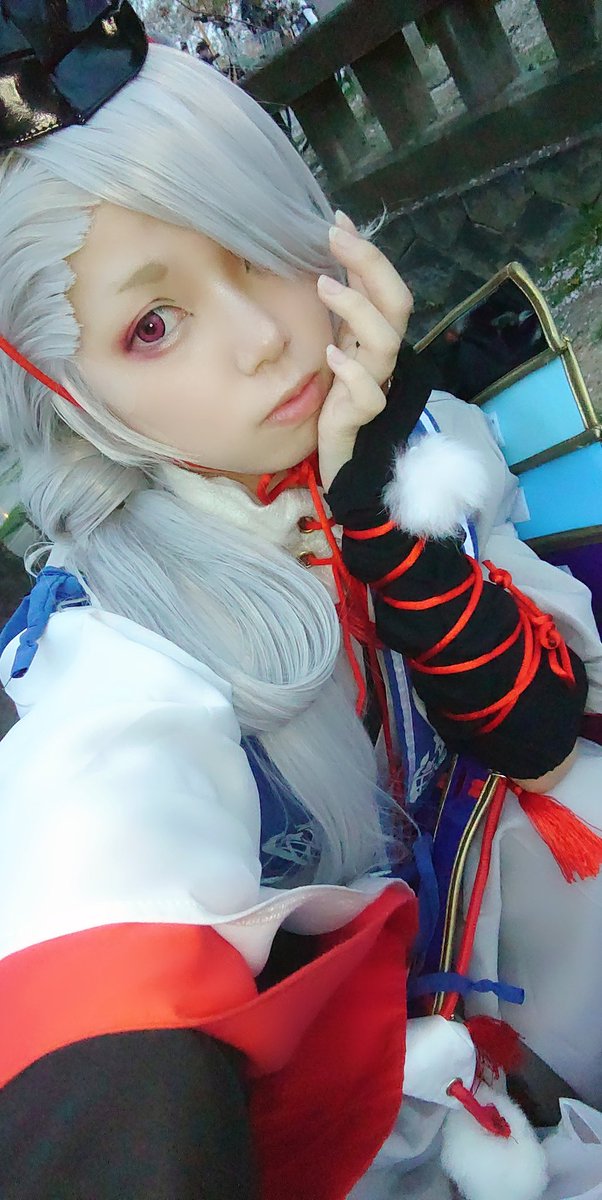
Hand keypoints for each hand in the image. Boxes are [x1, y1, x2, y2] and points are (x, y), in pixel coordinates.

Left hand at [316, 211, 412, 490]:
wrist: (334, 457)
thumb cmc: (328, 398)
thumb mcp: (328, 344)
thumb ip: (333, 310)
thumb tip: (319, 258)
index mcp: (373, 335)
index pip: (384, 285)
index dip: (366, 251)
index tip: (337, 218)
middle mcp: (381, 356)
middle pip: (397, 303)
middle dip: (369, 264)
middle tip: (334, 237)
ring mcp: (375, 384)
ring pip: (385, 342)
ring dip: (357, 309)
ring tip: (324, 285)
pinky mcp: (361, 416)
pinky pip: (369, 393)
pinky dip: (351, 370)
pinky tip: (330, 355)